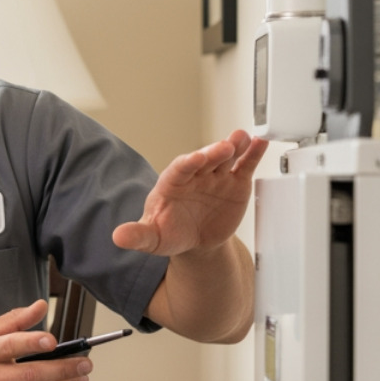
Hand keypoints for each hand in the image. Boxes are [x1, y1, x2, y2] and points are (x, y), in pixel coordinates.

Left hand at [113, 130, 267, 257]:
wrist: (195, 241)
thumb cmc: (170, 233)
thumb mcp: (152, 238)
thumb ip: (138, 235)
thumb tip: (118, 237)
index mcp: (171, 183)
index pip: (179, 170)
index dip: (188, 163)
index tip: (196, 159)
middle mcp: (194, 175)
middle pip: (204, 160)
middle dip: (214, 153)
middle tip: (225, 147)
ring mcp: (215, 176)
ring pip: (225, 158)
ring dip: (235, 147)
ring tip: (244, 138)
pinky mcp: (235, 182)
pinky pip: (244, 165)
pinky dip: (253, 154)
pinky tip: (260, 143)